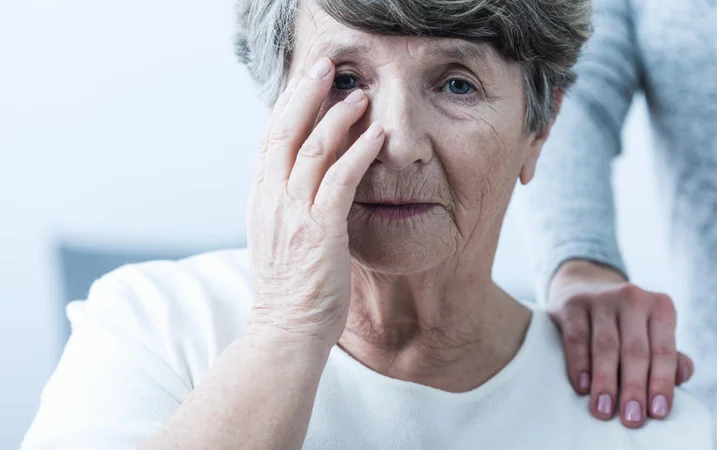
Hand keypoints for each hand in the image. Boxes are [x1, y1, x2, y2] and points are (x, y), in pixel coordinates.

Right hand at [246, 57, 384, 347]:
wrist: (285, 331)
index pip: (269, 141)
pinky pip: (340, 180)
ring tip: (360, 95)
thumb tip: (303, 182)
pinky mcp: (320, 230)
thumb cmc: (289, 290)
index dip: (287, 107)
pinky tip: (376, 135)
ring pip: (312, 149)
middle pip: (284, 132)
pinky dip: (359, 153)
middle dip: (305, 94)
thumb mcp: (278, 239)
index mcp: (261, 201)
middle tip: (326, 67)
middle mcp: (271, 201)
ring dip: (337, 117)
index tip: (305, 83)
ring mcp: (294, 214)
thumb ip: (287, 207)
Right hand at [548, 260, 693, 427]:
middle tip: (632, 419)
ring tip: (604, 411)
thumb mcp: (652, 334)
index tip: (657, 413)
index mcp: (660, 307)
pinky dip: (579, 364)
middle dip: (634, 388)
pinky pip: (577, 338)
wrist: (587, 289)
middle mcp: (632, 298)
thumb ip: (670, 357)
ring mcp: (601, 298)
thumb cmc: (626, 325)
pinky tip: (582, 386)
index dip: (661, 383)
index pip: (663, 350)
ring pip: (605, 346)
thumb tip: (683, 376)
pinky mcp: (573, 304)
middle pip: (635, 350)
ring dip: (605, 381)